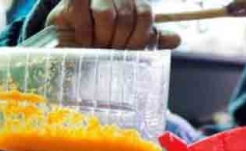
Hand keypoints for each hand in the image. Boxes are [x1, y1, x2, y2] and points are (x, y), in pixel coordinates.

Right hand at [25, 0, 180, 48]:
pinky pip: (84, 12)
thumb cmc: (102, 44)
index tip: (132, 51)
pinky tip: (84, 42)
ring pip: (107, 14)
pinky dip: (86, 34)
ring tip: (97, 47)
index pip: (145, 13)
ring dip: (102, 38)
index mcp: (131, 2)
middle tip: (111, 52)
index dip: (141, 36)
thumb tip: (177, 39)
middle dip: (120, 42)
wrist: (68, 45)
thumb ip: (152, 39)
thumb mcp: (129, 44)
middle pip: (127, 15)